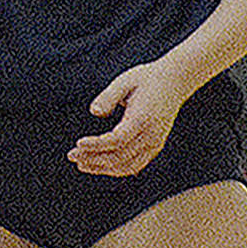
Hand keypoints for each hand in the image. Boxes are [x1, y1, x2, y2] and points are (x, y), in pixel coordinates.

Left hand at [72, 57, 198, 176]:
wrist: (175, 82)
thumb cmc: (146, 79)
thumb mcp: (125, 81)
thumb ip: (108, 96)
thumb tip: (94, 112)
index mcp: (143, 119)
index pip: (117, 140)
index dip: (96, 145)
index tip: (78, 143)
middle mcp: (152, 135)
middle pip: (120, 156)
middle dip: (93, 159)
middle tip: (71, 156)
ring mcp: (156, 143)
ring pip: (128, 165)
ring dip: (102, 168)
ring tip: (81, 164)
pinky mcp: (155, 146)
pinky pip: (136, 164)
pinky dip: (116, 169)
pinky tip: (99, 166)